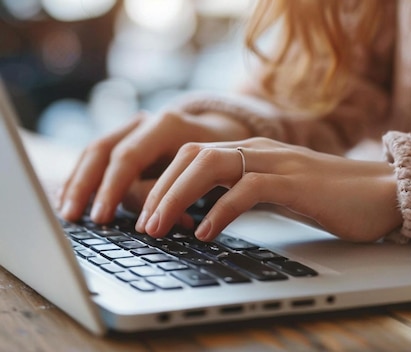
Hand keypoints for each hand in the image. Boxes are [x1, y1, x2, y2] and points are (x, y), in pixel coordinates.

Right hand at [57, 110, 250, 223]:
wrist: (225, 136)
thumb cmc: (219, 158)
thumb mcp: (205, 176)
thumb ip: (173, 193)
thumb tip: (150, 221)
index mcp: (167, 125)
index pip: (129, 156)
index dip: (113, 189)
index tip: (102, 217)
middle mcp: (145, 121)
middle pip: (102, 150)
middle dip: (86, 186)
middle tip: (75, 217)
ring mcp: (134, 127)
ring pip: (94, 151)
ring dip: (78, 183)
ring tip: (67, 211)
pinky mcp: (127, 139)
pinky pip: (98, 156)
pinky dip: (83, 178)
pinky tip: (70, 198)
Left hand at [136, 137, 402, 241]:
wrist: (383, 193)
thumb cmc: (333, 198)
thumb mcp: (280, 192)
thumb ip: (248, 193)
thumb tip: (209, 214)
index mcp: (254, 150)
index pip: (194, 154)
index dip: (163, 181)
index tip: (147, 212)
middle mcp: (261, 149)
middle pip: (193, 155)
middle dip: (159, 189)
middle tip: (143, 224)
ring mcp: (278, 162)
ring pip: (211, 165)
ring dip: (178, 197)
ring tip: (160, 228)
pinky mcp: (296, 182)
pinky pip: (247, 189)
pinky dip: (220, 210)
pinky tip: (206, 233)